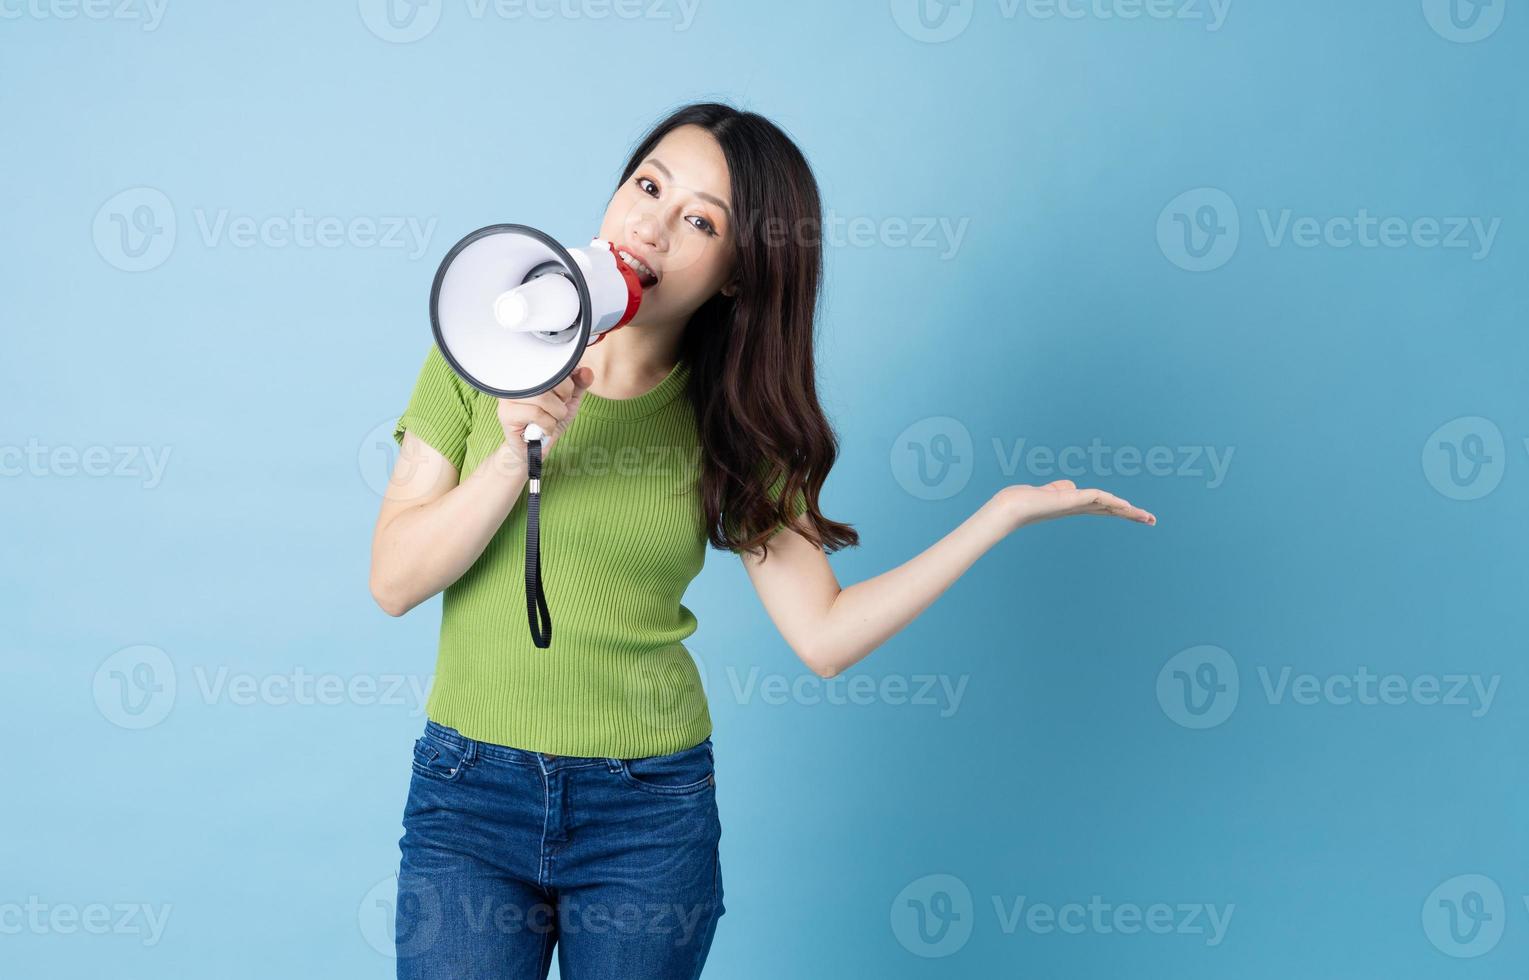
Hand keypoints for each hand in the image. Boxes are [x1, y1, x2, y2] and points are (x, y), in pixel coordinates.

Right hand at [495, 367, 593, 465]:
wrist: (534, 448)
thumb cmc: (549, 419)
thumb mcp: (569, 399)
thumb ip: (579, 383)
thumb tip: (586, 371)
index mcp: (531, 370)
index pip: (554, 362)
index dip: (567, 381)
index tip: (564, 394)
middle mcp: (516, 378)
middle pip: (549, 378)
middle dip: (564, 397)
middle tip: (558, 408)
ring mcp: (509, 396)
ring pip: (542, 397)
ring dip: (557, 413)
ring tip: (551, 419)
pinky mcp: (506, 413)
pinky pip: (536, 413)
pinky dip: (548, 424)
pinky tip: (543, 429)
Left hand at [995, 479, 1156, 530]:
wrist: (1010, 508)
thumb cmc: (1023, 501)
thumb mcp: (1047, 492)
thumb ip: (1061, 489)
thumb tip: (1072, 488)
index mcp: (1074, 507)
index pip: (1102, 508)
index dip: (1119, 510)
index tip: (1136, 514)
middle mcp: (1077, 508)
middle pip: (1110, 510)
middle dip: (1131, 515)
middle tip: (1152, 521)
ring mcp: (1075, 505)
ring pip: (1108, 506)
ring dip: (1129, 511)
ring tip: (1148, 517)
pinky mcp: (1072, 500)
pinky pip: (1098, 498)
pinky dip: (1113, 501)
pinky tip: (1127, 505)